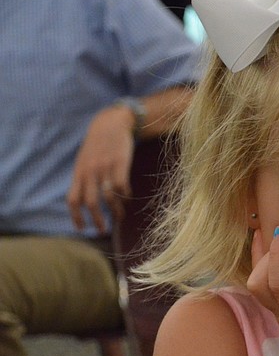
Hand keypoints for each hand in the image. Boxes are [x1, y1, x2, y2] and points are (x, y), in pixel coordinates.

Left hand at [66, 106, 133, 233]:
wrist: (110, 124)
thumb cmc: (98, 145)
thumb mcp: (85, 161)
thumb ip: (83, 179)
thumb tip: (83, 202)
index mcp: (79, 173)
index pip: (73, 199)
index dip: (76, 216)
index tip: (83, 229)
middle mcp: (90, 172)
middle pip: (91, 202)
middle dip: (97, 220)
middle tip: (103, 230)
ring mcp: (105, 168)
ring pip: (109, 197)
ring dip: (115, 210)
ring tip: (120, 217)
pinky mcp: (120, 164)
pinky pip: (122, 186)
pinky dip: (125, 196)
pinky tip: (128, 198)